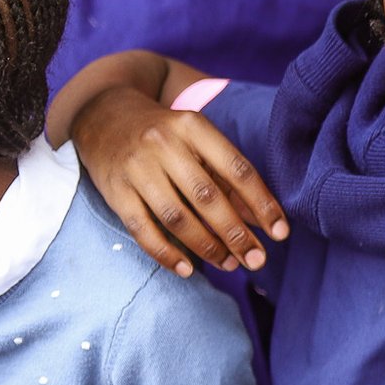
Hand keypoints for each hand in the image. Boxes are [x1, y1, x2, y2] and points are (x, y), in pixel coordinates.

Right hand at [69, 87, 287, 276]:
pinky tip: (187, 270)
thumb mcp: (199, 142)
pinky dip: (166, 253)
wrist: (103, 114)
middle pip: (207, 197)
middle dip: (236, 234)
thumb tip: (263, 220)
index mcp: (193, 127)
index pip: (237, 170)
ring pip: (176, 217)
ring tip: (229, 264)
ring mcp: (136, 167)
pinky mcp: (113, 190)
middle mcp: (164, 144)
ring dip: (206, 247)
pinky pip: (141, 229)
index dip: (262, 204)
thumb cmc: (165, 134)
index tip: (281, 233)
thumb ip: (229, 178)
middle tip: (257, 260)